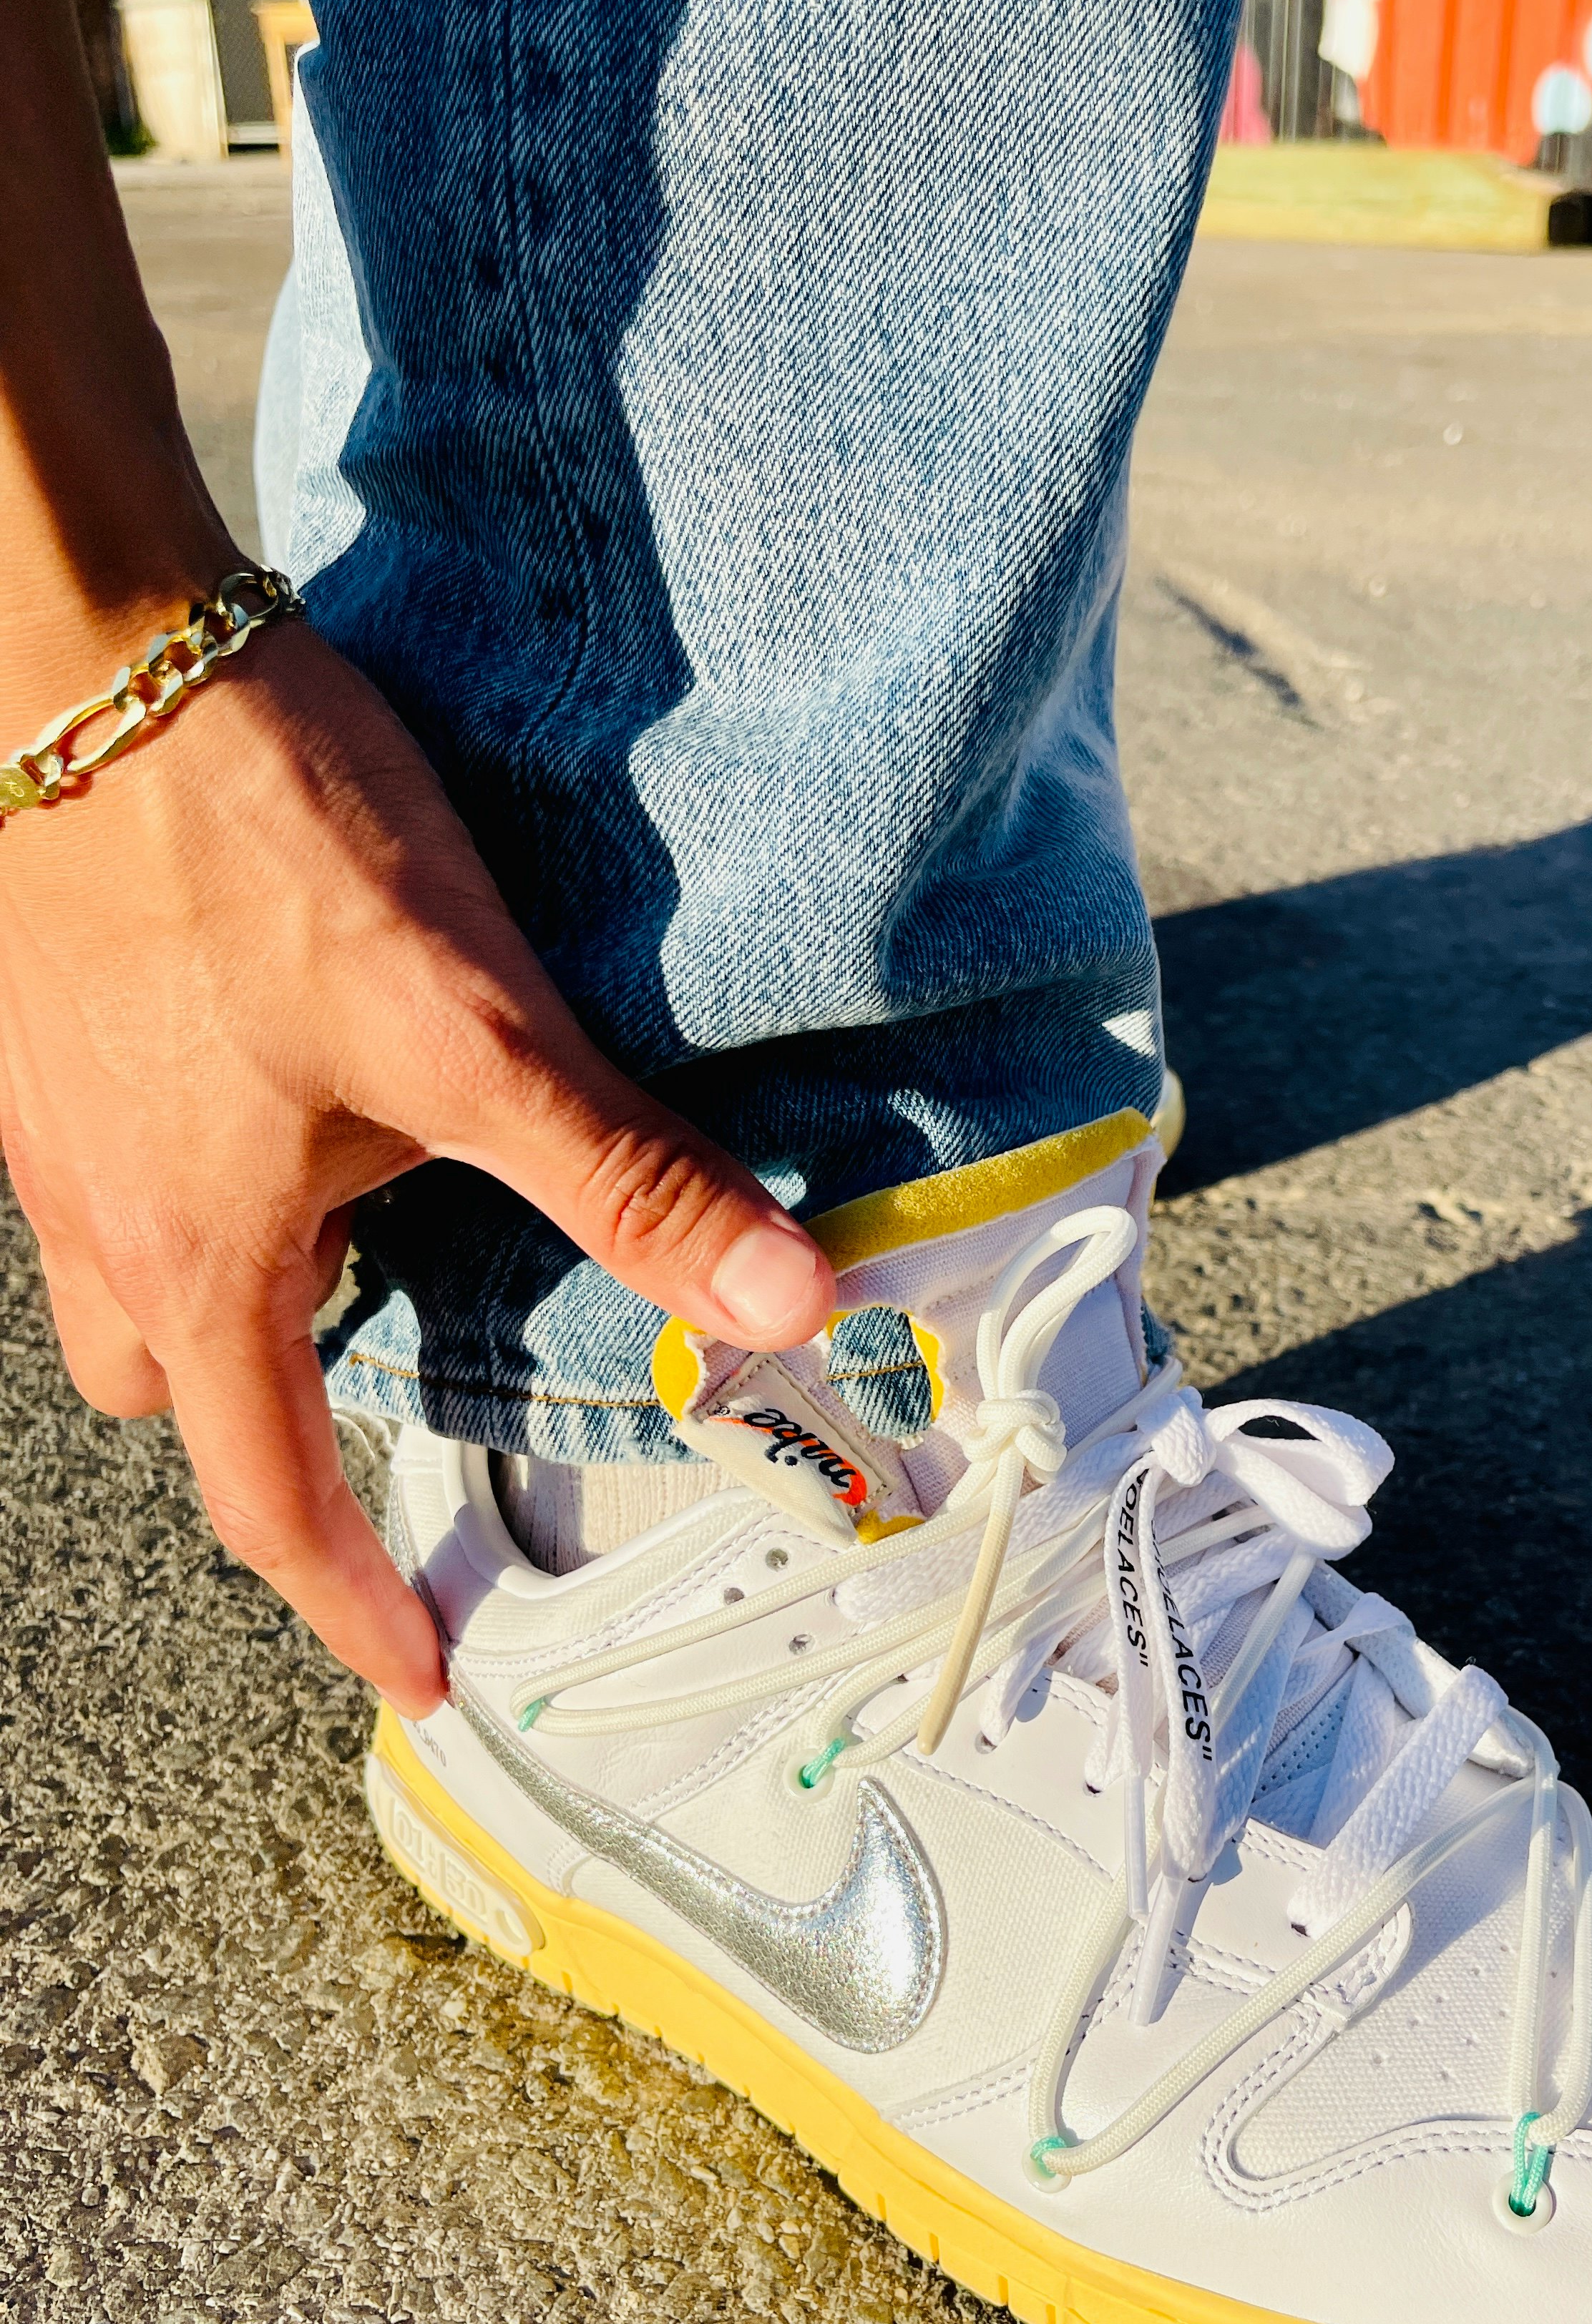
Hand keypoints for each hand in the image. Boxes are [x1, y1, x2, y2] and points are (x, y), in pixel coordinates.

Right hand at [0, 620, 836, 1713]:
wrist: (83, 652)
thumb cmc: (258, 840)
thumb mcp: (470, 1027)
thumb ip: (622, 1179)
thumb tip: (785, 1301)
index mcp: (197, 1256)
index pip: (272, 1498)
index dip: (352, 1602)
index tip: (420, 1672)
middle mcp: (98, 1214)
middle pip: (177, 1404)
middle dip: (270, 1449)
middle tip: (373, 1443)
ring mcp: (53, 1124)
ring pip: (127, 1290)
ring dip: (225, 1315)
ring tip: (339, 1267)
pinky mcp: (50, 1031)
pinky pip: (112, 1176)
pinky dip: (198, 1193)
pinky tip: (277, 1112)